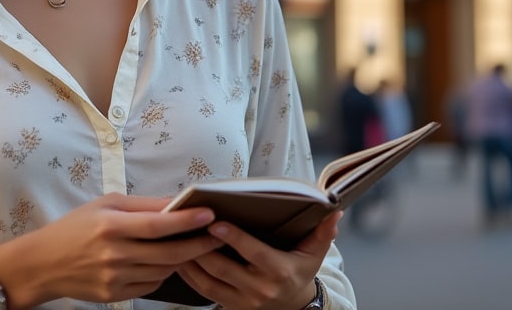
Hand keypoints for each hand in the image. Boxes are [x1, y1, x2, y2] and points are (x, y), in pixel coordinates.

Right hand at [0, 193, 221, 306]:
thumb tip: (177, 201)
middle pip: (167, 253)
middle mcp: (113, 254)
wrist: (42, 264)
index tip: (209, 214)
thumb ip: (143, 205)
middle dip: (198, 244)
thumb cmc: (75, 227)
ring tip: (196, 246)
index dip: (186, 221)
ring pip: (163, 270)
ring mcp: (114, 278)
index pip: (157, 225)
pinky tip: (167, 261)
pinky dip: (163, 273)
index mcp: (110, 226)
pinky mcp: (114, 295)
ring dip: (183, 259)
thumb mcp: (105, 205)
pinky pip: (151, 285)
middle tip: (218, 235)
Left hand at [175, 210, 340, 309]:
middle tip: (186, 224)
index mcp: (279, 271)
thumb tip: (335, 210)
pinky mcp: (230, 306)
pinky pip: (204, 291)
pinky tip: (179, 257)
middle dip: (202, 246)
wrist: (294, 307)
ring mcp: (242, 301)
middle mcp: (259, 289)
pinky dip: (189, 275)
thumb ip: (323, 232)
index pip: (253, 253)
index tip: (215, 222)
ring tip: (177, 238)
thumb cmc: (300, 272)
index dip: (233, 238)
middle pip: (223, 267)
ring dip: (190, 260)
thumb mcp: (314, 253)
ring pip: (209, 280)